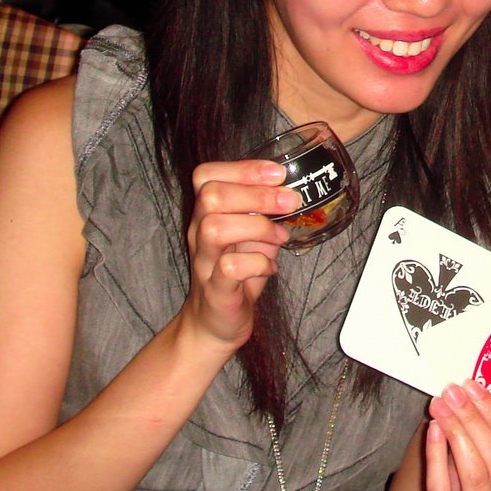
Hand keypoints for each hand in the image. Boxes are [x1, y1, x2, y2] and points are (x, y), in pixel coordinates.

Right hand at [181, 160, 299, 349]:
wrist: (214, 322)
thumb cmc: (235, 274)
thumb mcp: (252, 236)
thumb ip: (265, 214)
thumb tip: (292, 194)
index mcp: (206, 213)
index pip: (206, 175)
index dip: (243, 168)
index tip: (278, 173)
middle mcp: (198, 233)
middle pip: (210, 196)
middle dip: (257, 194)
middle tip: (290, 202)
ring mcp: (204, 261)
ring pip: (214, 228)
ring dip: (258, 227)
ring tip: (280, 237)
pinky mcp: (215, 290)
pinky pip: (229, 268)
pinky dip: (257, 263)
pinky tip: (270, 267)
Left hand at [402, 381, 490, 490]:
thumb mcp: (487, 476)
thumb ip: (487, 443)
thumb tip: (470, 395)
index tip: (474, 387)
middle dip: (474, 418)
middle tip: (453, 393)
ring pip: (474, 474)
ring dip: (455, 432)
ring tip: (440, 407)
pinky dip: (436, 457)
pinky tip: (432, 432)